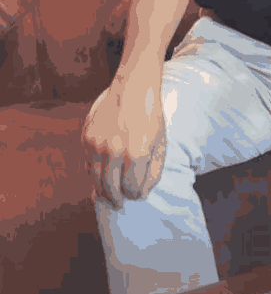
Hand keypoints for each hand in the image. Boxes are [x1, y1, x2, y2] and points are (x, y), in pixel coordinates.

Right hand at [82, 72, 165, 208]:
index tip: (136, 195)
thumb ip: (154, 171)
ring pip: (95, 180)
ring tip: (107, 197)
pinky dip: (93, 173)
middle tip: (118, 205)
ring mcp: (97, 144)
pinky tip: (100, 175)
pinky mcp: (86, 137)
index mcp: (137, 154)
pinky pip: (87, 164)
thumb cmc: (150, 116)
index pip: (131, 189)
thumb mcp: (161, 143)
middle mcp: (114, 151)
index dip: (135, 195)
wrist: (133, 87)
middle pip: (110, 189)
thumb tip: (142, 193)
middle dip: (116, 200)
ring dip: (101, 191)